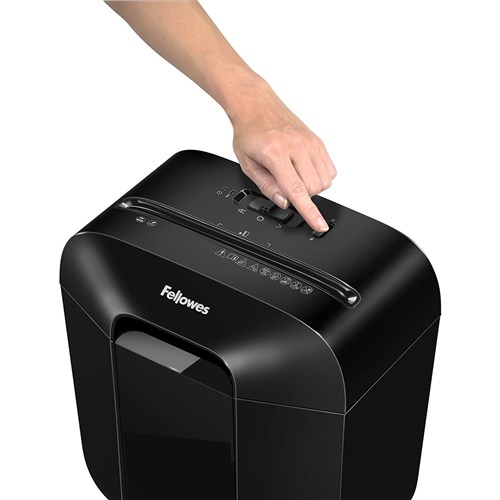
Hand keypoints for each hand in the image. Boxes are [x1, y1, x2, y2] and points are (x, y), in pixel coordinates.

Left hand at [230, 79, 335, 231]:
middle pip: (313, 188)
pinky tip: (304, 170)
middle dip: (301, 195)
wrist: (256, 105)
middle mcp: (297, 145)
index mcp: (275, 153)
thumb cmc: (249, 132)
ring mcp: (310, 142)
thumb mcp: (247, 164)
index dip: (309, 212)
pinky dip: (320, 177)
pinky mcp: (318, 141)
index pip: (297, 189)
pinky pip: (330, 170)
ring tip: (294, 175)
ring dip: (312, 187)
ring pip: (325, 181)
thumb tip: (284, 202)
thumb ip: (267, 186)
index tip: (319, 225)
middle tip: (284, 184)